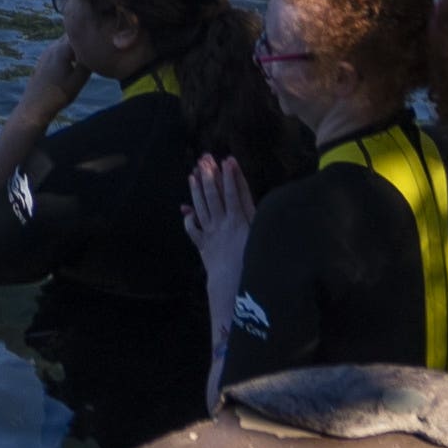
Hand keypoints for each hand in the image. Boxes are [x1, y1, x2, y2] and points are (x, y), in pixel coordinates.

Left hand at [181, 153, 255, 287]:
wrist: (232, 287)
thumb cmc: (253, 264)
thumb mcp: (261, 238)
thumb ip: (256, 218)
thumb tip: (252, 204)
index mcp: (241, 222)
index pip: (235, 193)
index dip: (232, 176)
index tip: (229, 160)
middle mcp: (224, 224)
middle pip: (215, 195)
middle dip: (210, 176)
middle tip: (206, 159)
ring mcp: (211, 234)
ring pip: (202, 207)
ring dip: (197, 190)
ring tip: (193, 174)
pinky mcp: (203, 245)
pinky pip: (192, 230)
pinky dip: (189, 220)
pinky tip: (187, 210)